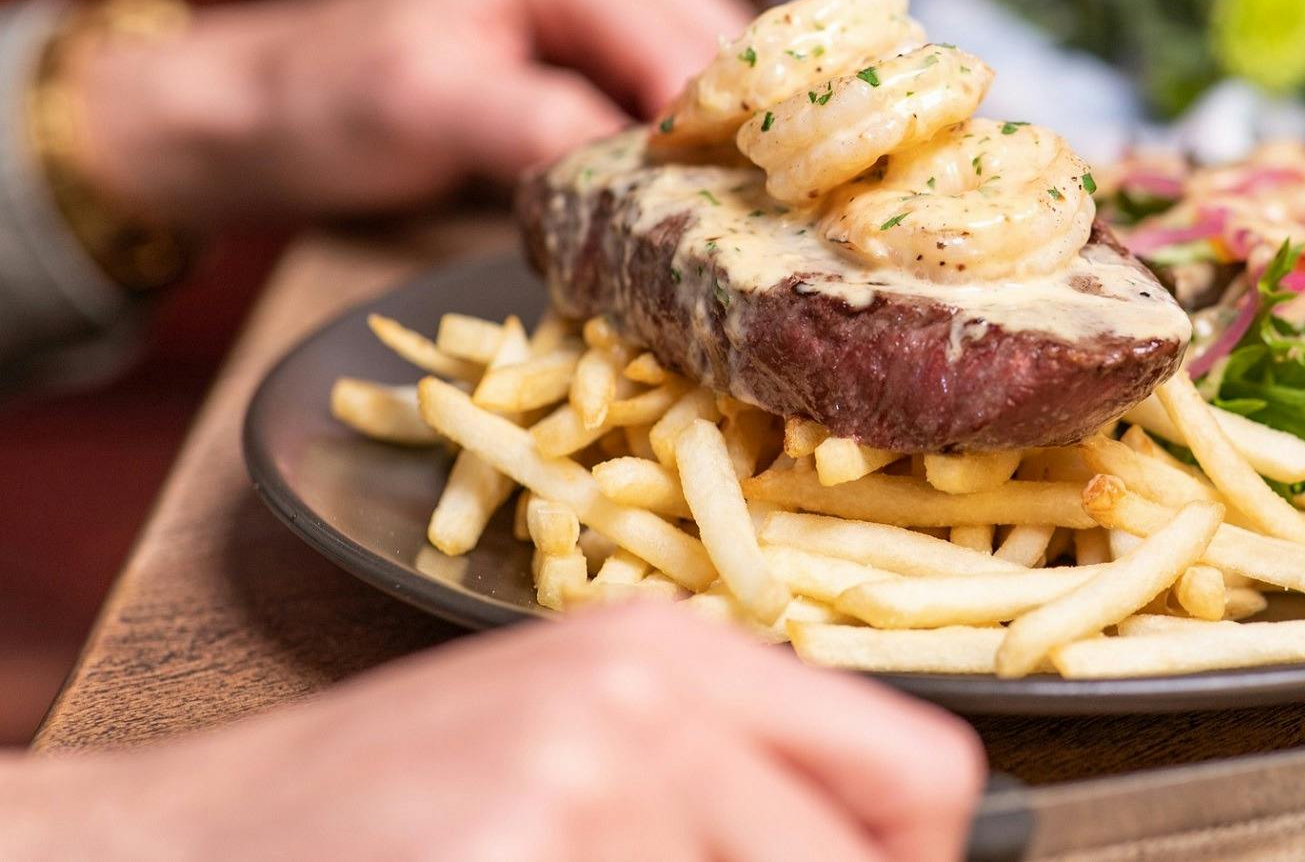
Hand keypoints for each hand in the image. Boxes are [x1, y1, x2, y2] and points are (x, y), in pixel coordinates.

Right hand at [2, 601, 985, 860]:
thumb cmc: (392, 805)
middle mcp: (648, 699)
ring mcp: (587, 784)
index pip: (924, 769)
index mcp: (678, 652)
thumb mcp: (581, 741)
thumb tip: (895, 846)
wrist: (192, 844)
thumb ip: (726, 777)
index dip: (912, 861)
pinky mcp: (523, 855)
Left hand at [71, 0, 750, 227]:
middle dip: (732, 145)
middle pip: (727, 58)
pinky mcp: (604, 29)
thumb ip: (542, 125)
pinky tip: (672, 201)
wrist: (254, 104)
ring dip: (714, 148)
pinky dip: (682, 146)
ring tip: (709, 228)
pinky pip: (675, 88)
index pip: (694, 55)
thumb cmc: (324, 103)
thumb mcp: (428, 112)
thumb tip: (649, 167)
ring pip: (714, 76)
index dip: (720, 146)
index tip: (734, 235)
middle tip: (734, 240)